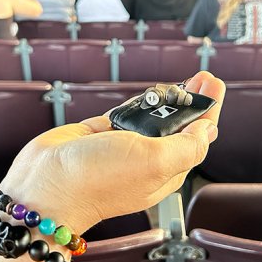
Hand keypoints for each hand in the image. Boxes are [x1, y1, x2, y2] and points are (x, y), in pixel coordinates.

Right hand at [0, 71, 224, 233]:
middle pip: (180, 126)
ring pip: (155, 118)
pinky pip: (128, 113)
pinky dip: (141, 102)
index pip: (197, 138)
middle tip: (205, 77)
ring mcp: (125, 147)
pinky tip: (152, 93)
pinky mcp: (103, 134)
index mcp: (167, 170)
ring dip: (170, 99)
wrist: (47, 183)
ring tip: (185, 80)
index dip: (209, 110)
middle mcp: (148, 159)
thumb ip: (187, 146)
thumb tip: (208, 130)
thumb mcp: (155, 162)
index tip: (215, 85)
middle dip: (194, 101)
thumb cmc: (98, 179)